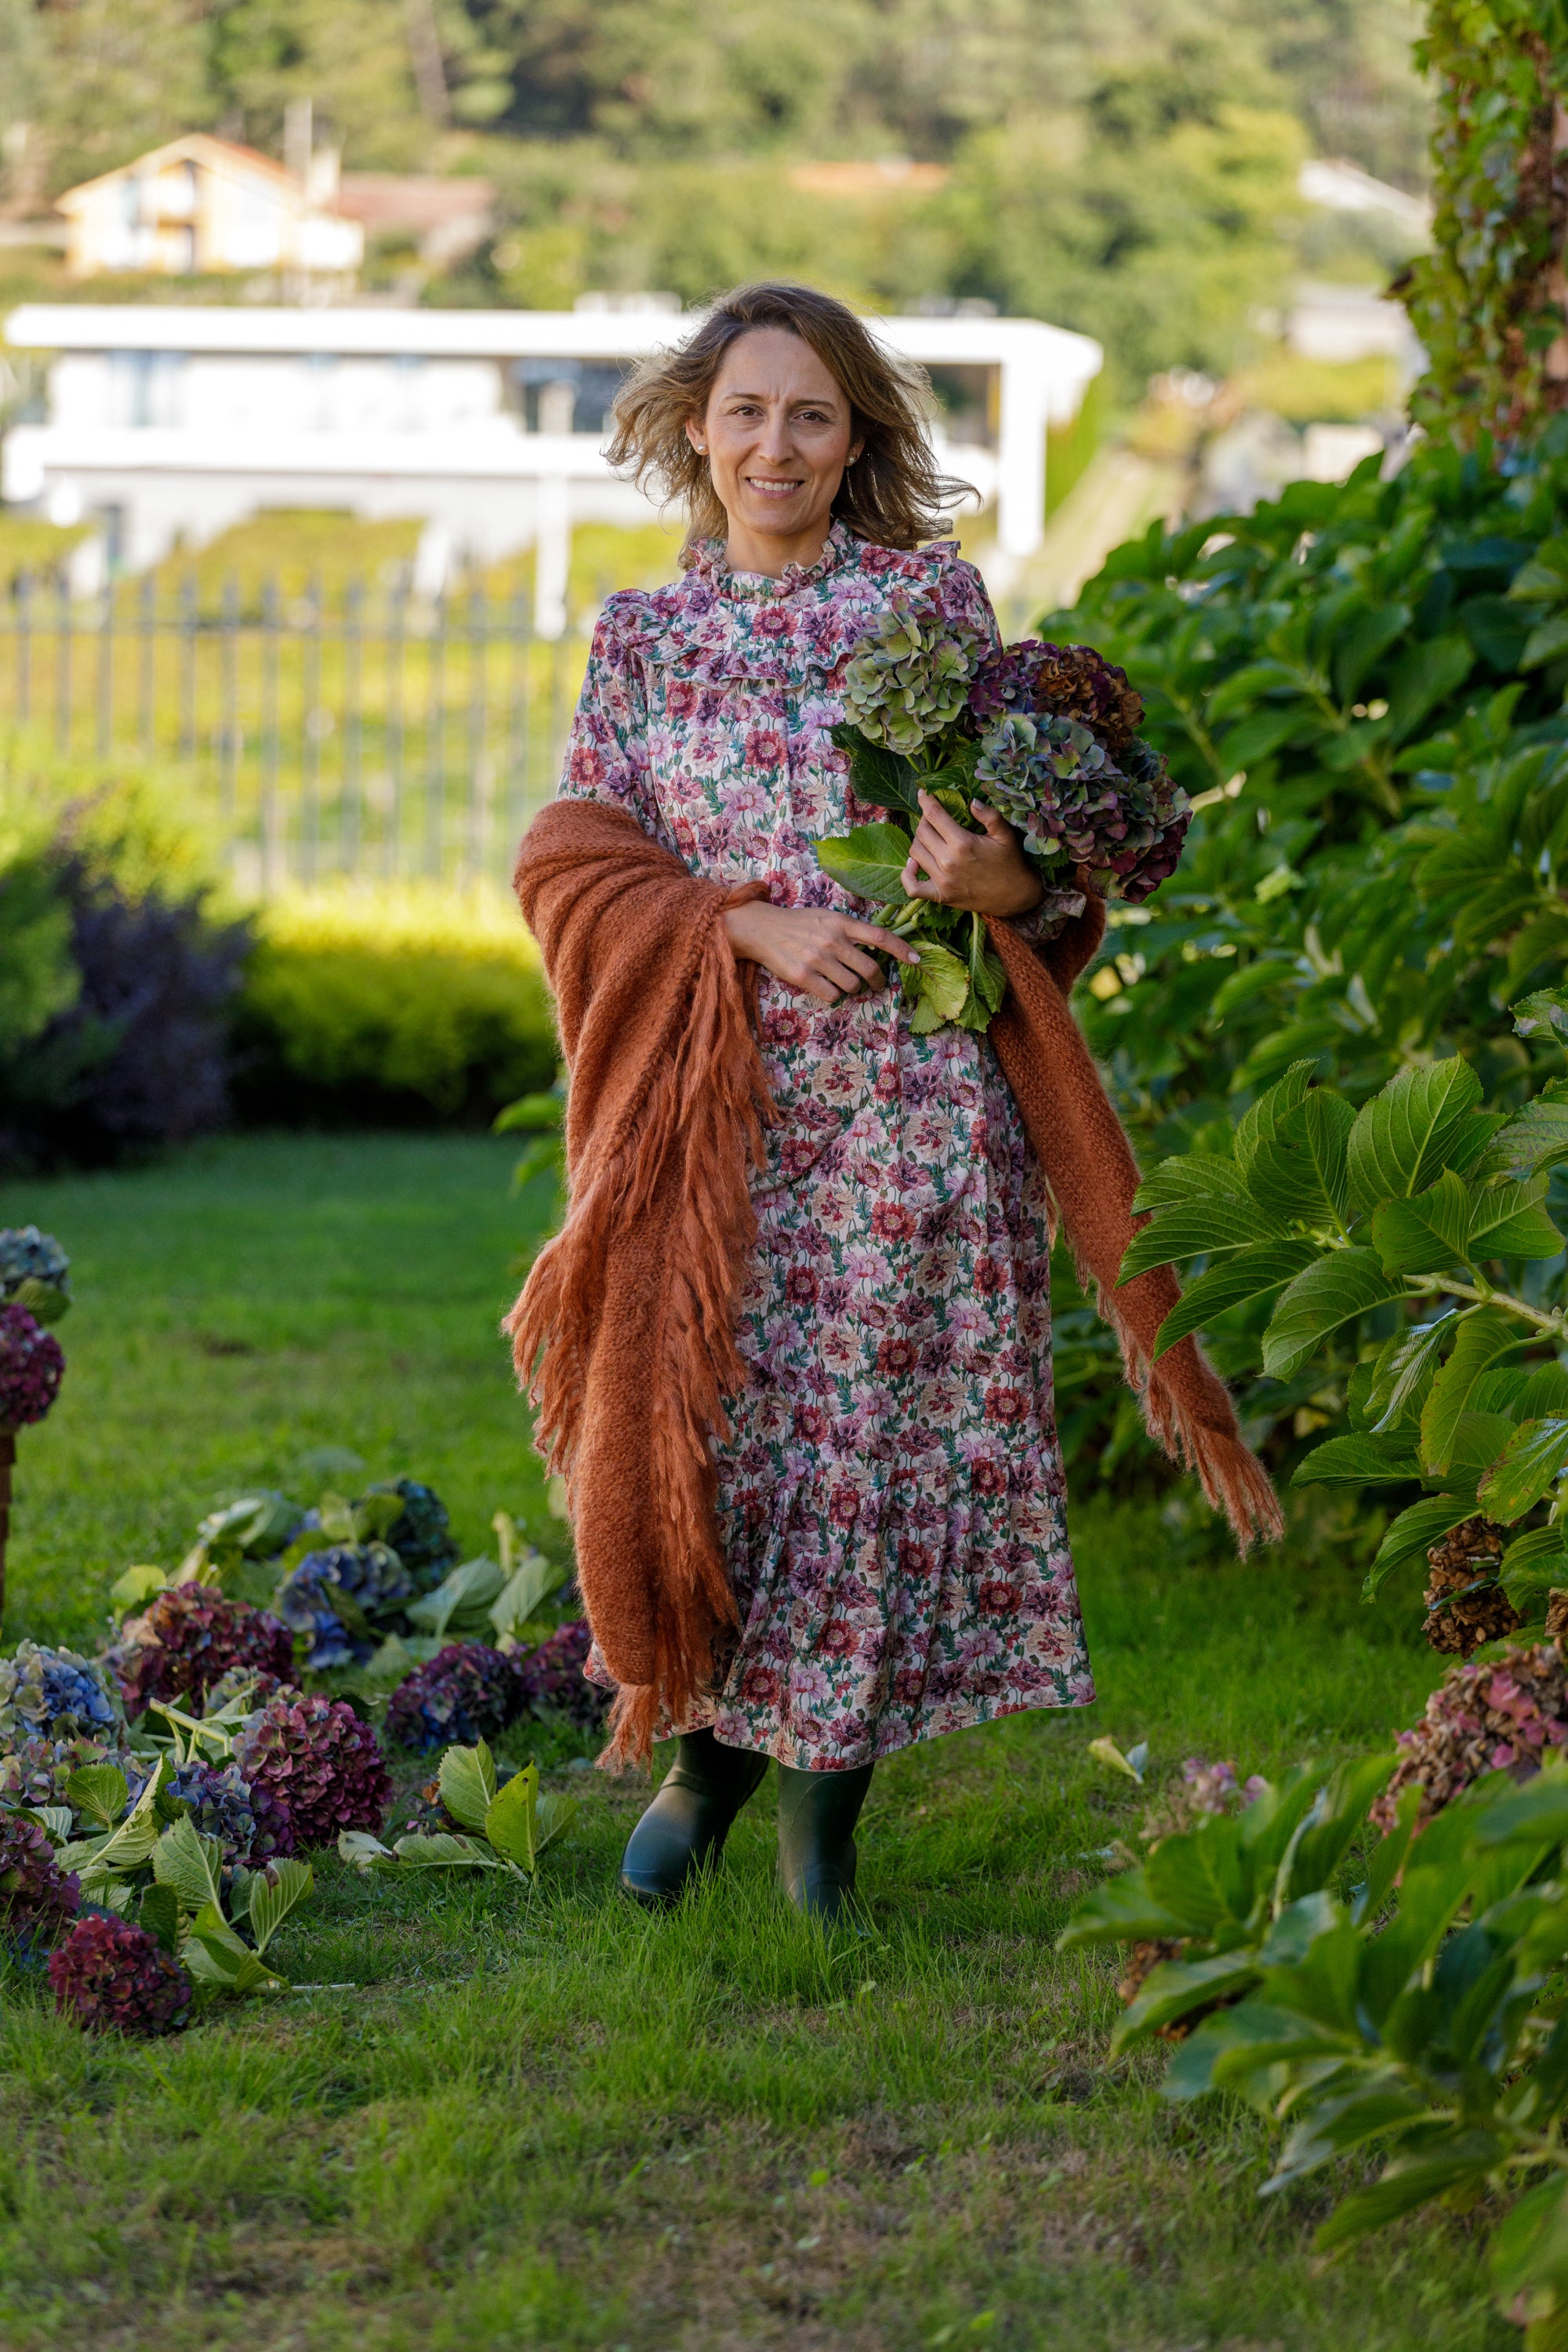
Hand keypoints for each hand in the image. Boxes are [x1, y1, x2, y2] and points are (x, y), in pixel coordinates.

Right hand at [723, 899, 918, 1004]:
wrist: (762, 929)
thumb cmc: (798, 924)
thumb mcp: (827, 917)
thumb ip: (850, 930)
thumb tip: (878, 946)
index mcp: (841, 923)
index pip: (880, 936)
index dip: (901, 949)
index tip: (916, 959)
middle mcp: (832, 940)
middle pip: (870, 968)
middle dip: (877, 981)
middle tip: (876, 985)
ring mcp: (818, 959)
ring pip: (852, 984)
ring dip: (852, 987)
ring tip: (841, 980)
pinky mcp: (804, 976)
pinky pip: (832, 995)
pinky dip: (833, 994)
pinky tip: (824, 985)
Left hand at [902, 793, 1043, 918]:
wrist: (1013, 895)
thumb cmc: (1009, 862)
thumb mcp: (1005, 835)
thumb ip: (989, 815)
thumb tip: (971, 801)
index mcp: (963, 843)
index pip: (934, 815)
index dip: (925, 800)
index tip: (923, 792)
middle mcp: (948, 861)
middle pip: (921, 831)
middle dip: (924, 819)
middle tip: (932, 817)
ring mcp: (942, 880)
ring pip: (915, 852)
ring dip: (918, 840)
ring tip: (928, 836)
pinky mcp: (940, 895)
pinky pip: (912, 887)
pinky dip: (907, 875)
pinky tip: (912, 863)